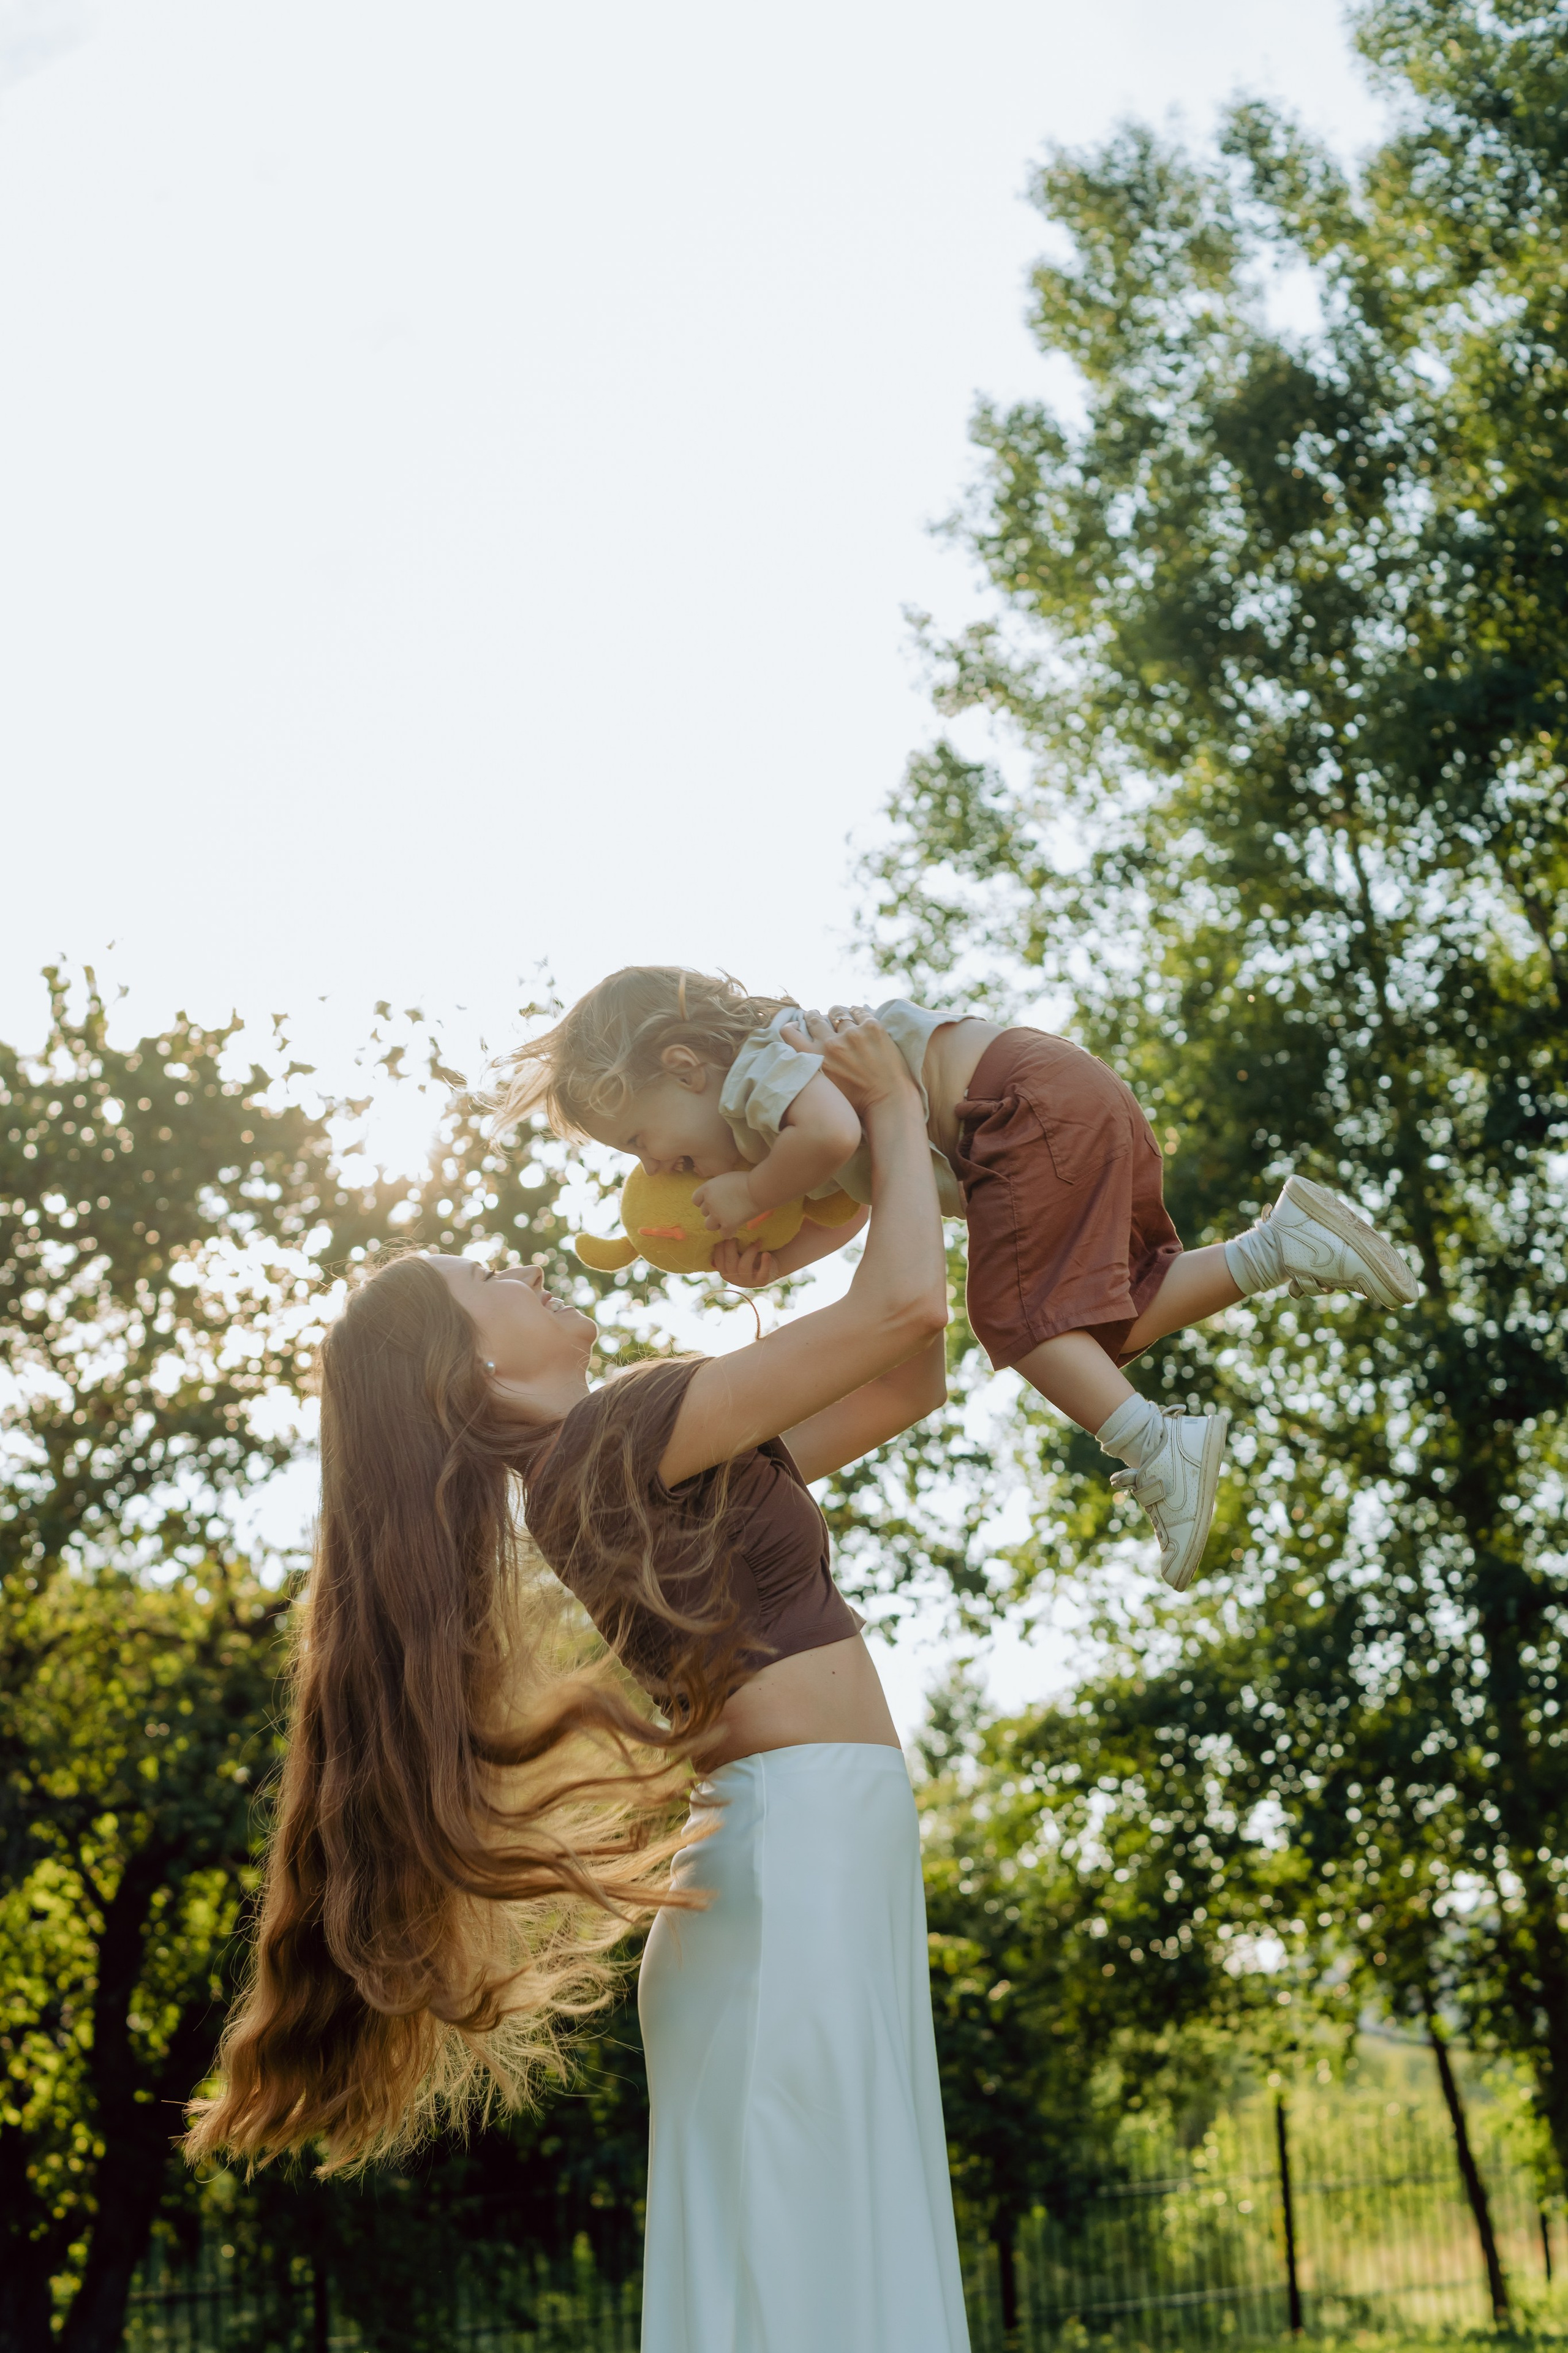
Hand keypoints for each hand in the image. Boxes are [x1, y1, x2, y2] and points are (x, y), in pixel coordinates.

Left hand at [692, 1169, 759, 1235]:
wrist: (758, 1189)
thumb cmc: (745, 1180)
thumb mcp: (725, 1179)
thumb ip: (717, 1188)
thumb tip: (717, 1195)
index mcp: (707, 1188)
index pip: (695, 1200)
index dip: (704, 1202)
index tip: (715, 1202)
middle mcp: (709, 1202)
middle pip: (704, 1213)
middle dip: (713, 1212)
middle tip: (727, 1209)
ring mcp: (717, 1215)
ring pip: (709, 1225)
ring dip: (718, 1224)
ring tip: (730, 1219)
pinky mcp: (727, 1225)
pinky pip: (724, 1234)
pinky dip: (730, 1232)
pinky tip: (737, 1226)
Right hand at [712, 1236, 779, 1285]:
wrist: (770, 1265)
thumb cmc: (750, 1255)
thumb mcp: (738, 1251)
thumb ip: (728, 1247)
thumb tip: (720, 1232)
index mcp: (725, 1271)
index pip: (718, 1259)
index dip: (720, 1246)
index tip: (725, 1232)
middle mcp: (734, 1279)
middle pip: (730, 1262)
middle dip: (731, 1246)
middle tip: (737, 1232)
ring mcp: (747, 1281)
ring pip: (743, 1266)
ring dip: (750, 1251)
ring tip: (758, 1241)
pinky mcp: (761, 1281)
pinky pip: (762, 1273)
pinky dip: (765, 1263)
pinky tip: (766, 1254)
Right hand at [778, 1006, 908, 1113]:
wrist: (888, 1100)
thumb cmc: (857, 1100)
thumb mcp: (825, 1085)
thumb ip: (814, 1067)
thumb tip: (809, 1049)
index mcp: (815, 1059)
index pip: (789, 1033)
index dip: (790, 1026)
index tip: (797, 1024)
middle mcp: (830, 1043)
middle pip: (814, 1019)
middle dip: (814, 1016)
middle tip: (817, 1015)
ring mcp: (852, 1034)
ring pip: (837, 1012)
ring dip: (837, 1014)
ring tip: (839, 1015)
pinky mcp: (872, 1027)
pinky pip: (859, 1011)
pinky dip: (856, 1012)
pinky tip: (857, 1014)